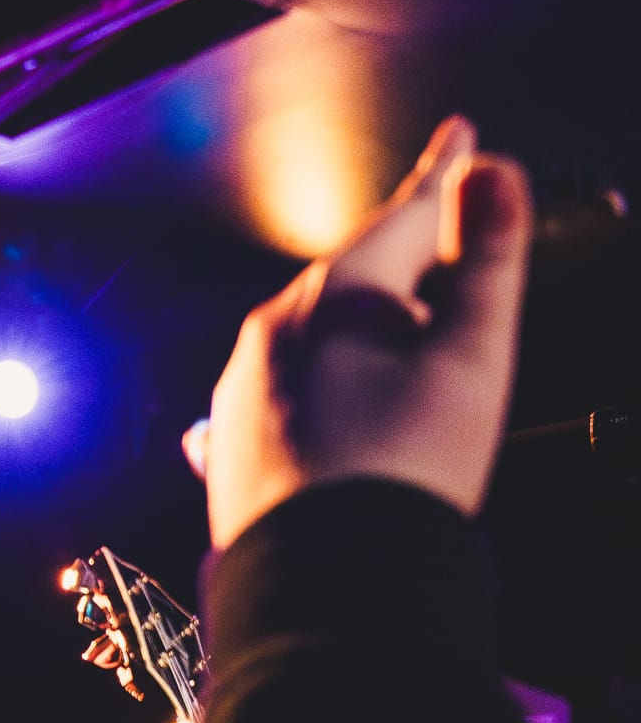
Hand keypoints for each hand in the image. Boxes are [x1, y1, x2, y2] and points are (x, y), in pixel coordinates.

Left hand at [184, 114, 534, 551]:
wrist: (328, 585)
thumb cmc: (410, 469)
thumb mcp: (471, 358)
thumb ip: (485, 259)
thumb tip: (491, 170)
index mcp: (332, 299)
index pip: (400, 219)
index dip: (442, 178)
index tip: (463, 137)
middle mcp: (270, 334)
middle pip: (349, 276)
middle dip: (397, 252)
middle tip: (435, 226)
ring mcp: (241, 394)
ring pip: (306, 335)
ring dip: (349, 319)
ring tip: (388, 317)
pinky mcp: (231, 451)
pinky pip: (273, 394)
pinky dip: (306, 380)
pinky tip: (300, 387)